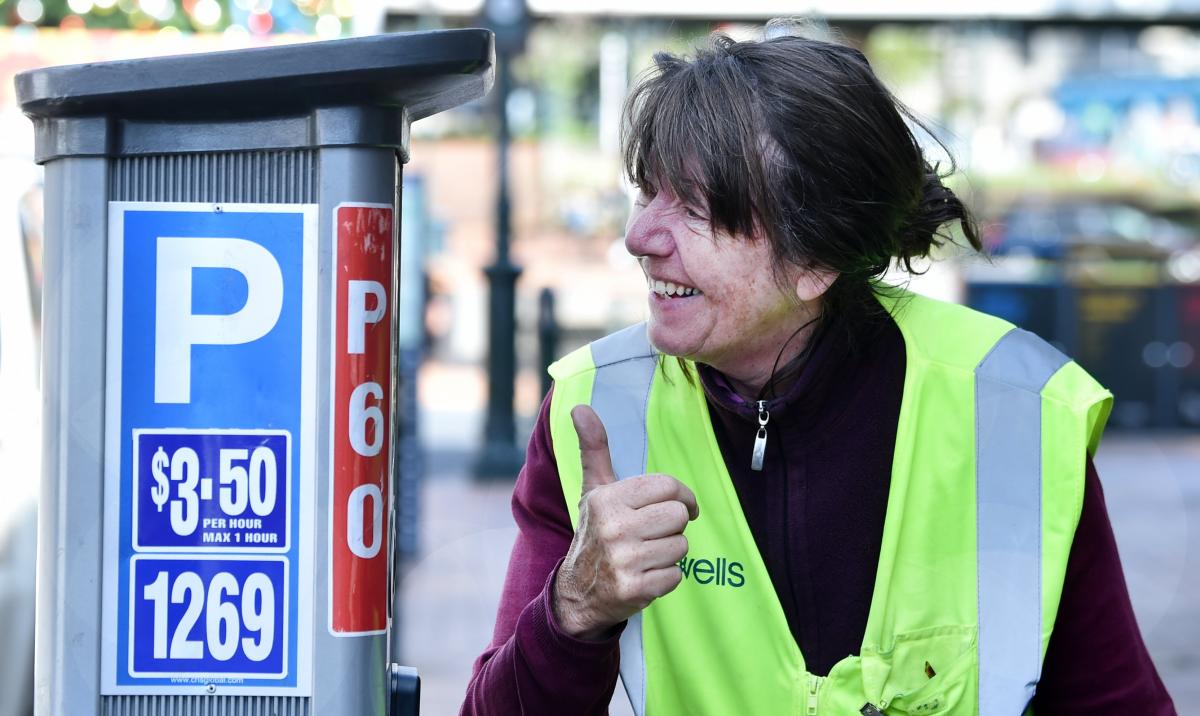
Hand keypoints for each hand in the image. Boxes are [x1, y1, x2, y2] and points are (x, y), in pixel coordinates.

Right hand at [552, 405, 698, 640]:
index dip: (682, 497)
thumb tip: (580, 407)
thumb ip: (594, 448)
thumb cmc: (594, 532)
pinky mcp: (635, 590)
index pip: (669, 487)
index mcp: (608, 498)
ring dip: (669, 552)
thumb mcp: (593, 489)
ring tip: (646, 554)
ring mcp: (624, 560)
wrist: (576, 592)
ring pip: (681, 546)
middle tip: (652, 533)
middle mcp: (614, 527)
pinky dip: (666, 577)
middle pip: (678, 516)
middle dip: (671, 526)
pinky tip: (644, 575)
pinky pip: (676, 575)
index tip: (679, 506)